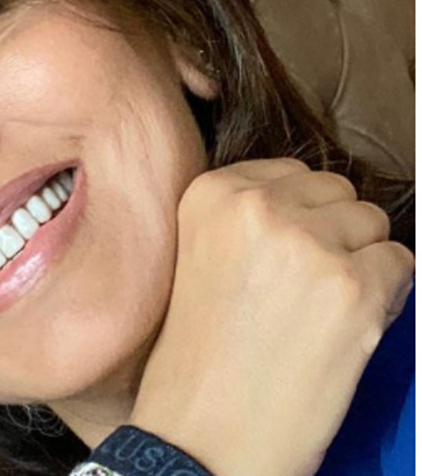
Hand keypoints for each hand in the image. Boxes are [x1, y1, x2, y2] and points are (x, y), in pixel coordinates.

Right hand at [129, 158, 413, 475]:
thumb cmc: (201, 351)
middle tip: (306, 285)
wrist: (204, 430)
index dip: (300, 214)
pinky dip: (384, 295)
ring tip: (322, 308)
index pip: (291, 171)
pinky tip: (344, 328)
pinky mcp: (353, 287)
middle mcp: (258, 206)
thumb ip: (248, 215)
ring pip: (372, 222)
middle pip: (337, 190)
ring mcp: (307, 244)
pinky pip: (400, 263)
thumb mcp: (202, 254)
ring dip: (360, 261)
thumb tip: (317, 203)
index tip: (287, 252)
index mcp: (212, 193)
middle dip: (333, 232)